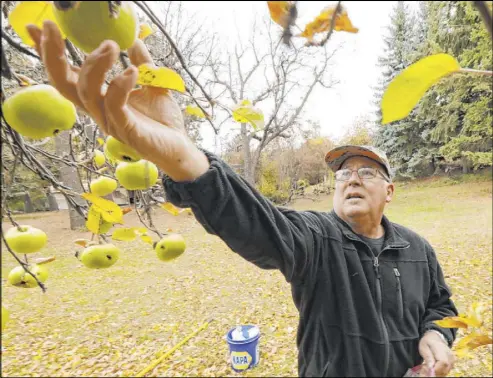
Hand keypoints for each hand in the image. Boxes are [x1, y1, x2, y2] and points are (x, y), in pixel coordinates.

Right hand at [26, 21, 208, 181]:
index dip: (50, 54)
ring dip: (95, 65)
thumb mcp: (152, 83)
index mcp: (99, 99)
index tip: (39, 28)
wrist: (179, 148)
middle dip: (53, 56)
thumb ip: (142, 61)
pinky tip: (132, 71)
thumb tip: (133, 39)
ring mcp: (110, 122)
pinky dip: (120, 85)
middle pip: (63, 84)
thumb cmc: (163, 120)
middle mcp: (98, 111)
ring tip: (111, 46)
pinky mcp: (126, 131)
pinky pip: (114, 105)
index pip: (67, 76)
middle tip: (53, 29)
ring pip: (86, 92)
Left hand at [419, 331, 454, 376]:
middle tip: (424, 367)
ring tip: (428, 366)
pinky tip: (433, 367)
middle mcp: (450, 357)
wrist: (436, 338)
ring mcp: (453, 361)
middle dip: (434, 372)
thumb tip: (431, 367)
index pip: (443, 363)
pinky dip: (439, 372)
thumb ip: (428, 357)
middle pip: (444, 370)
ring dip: (436, 373)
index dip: (435, 369)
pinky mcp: (452, 364)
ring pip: (445, 372)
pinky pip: (445, 371)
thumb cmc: (428, 342)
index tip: (426, 368)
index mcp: (443, 350)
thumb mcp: (424, 347)